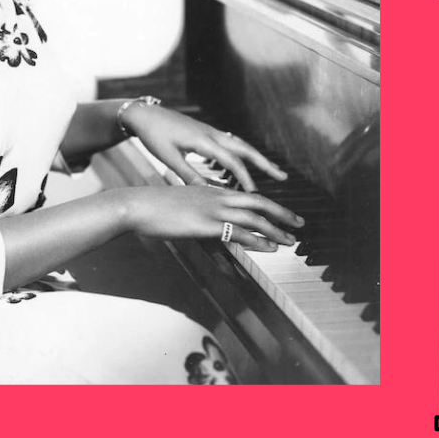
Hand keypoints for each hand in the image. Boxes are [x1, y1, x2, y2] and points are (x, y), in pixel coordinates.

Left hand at [121, 103, 285, 191]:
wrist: (143, 114)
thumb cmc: (154, 136)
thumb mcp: (169, 158)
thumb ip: (188, 175)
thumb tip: (207, 193)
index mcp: (203, 140)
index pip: (232, 161)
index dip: (244, 178)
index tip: (255, 194)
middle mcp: (211, 133)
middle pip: (245, 148)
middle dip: (265, 162)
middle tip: (284, 176)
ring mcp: (209, 131)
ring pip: (239, 144)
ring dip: (255, 158)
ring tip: (271, 171)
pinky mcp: (204, 131)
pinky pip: (229, 143)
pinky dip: (240, 154)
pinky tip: (240, 166)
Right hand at [122, 185, 303, 250]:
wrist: (139, 205)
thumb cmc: (154, 206)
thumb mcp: (180, 204)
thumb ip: (196, 209)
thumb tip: (203, 220)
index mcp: (211, 190)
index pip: (246, 196)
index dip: (266, 205)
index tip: (281, 214)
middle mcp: (216, 196)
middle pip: (258, 203)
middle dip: (281, 214)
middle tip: (299, 224)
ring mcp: (213, 209)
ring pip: (254, 217)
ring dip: (275, 229)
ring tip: (291, 240)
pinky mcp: (207, 224)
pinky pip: (239, 232)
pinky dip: (258, 240)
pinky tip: (270, 247)